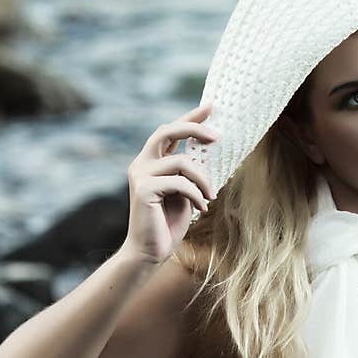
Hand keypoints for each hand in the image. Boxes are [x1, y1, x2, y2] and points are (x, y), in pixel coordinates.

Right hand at [121, 102, 220, 264]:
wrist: (151, 251)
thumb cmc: (169, 222)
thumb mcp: (185, 191)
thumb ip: (189, 172)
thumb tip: (210, 151)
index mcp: (151, 162)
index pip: (169, 132)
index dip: (189, 118)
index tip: (210, 106)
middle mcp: (142, 164)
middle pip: (166, 131)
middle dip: (193, 128)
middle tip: (217, 136)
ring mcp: (140, 175)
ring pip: (181, 162)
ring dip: (203, 180)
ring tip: (210, 197)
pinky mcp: (143, 189)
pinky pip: (180, 183)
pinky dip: (197, 195)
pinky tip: (202, 209)